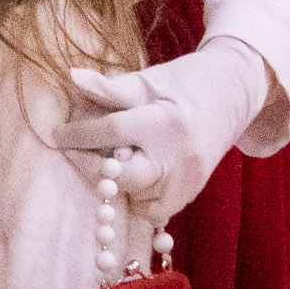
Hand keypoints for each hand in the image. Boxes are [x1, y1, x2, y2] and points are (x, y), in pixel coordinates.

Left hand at [51, 38, 271, 221]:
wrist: (234, 93)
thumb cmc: (185, 81)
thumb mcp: (149, 79)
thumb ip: (110, 87)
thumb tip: (71, 77)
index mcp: (165, 122)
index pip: (111, 132)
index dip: (78, 134)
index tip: (55, 135)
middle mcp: (180, 156)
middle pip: (125, 178)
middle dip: (97, 168)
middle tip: (83, 154)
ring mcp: (189, 180)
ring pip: (138, 200)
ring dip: (120, 186)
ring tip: (116, 162)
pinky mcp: (193, 192)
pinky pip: (156, 211)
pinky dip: (139, 198)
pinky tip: (135, 177)